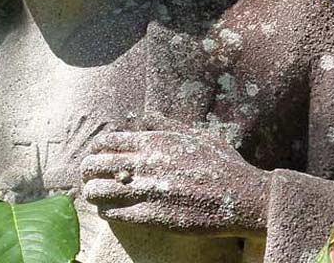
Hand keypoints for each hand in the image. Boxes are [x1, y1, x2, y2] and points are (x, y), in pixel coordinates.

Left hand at [80, 130, 269, 237]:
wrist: (245, 198)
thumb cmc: (223, 165)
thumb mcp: (195, 135)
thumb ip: (165, 125)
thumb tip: (143, 116)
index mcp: (152, 142)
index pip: (104, 142)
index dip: (95, 152)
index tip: (98, 159)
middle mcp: (144, 163)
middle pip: (93, 165)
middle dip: (88, 173)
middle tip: (92, 179)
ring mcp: (147, 191)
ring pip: (97, 191)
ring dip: (94, 194)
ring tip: (99, 197)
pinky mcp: (152, 216)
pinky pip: (113, 213)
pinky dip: (106, 212)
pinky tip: (111, 212)